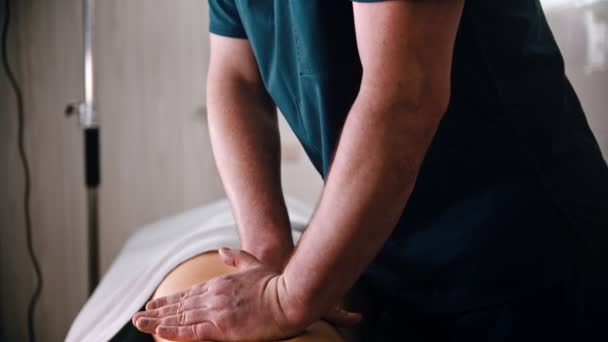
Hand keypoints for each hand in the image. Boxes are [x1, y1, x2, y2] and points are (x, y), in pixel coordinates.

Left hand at [132, 247, 301, 340]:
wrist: (290, 297)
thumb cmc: (276, 283)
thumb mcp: (254, 265)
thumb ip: (236, 257)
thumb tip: (222, 249)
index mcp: (220, 284)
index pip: (188, 294)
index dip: (168, 300)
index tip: (153, 304)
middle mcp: (213, 297)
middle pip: (179, 306)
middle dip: (157, 311)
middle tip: (137, 316)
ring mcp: (217, 312)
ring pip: (180, 318)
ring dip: (157, 321)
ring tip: (139, 323)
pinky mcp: (223, 328)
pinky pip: (192, 332)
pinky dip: (174, 332)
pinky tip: (159, 331)